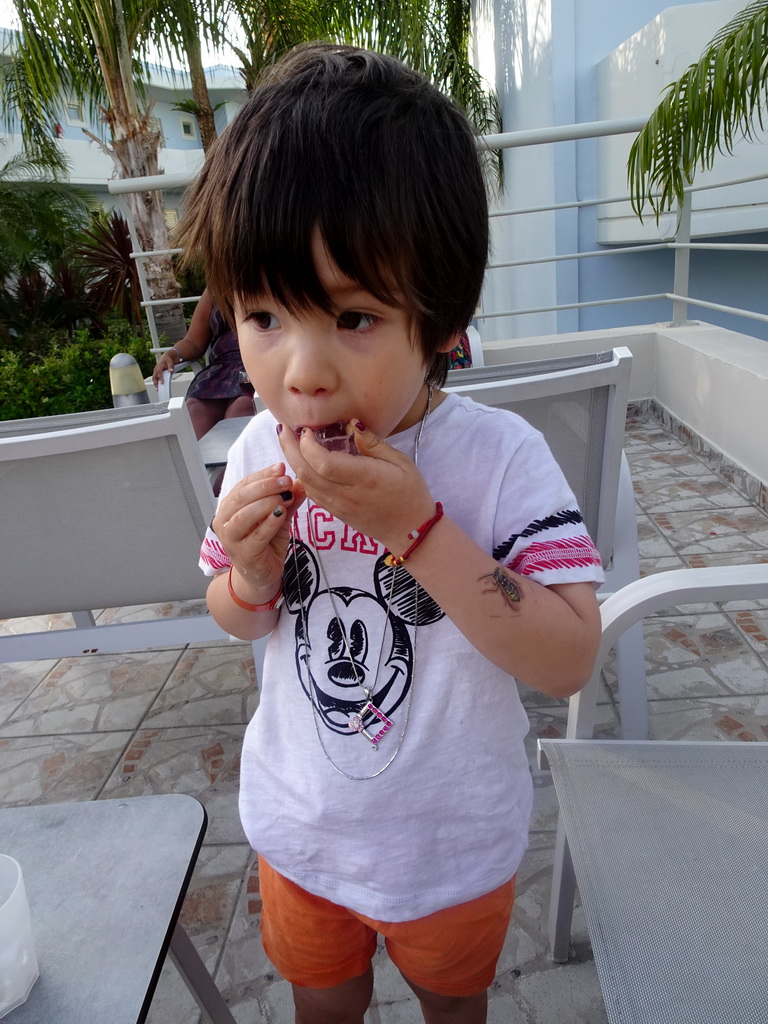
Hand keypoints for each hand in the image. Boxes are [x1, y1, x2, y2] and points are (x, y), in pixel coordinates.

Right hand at [152, 350, 176, 386]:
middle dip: (155, 383)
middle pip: (154, 377)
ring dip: (155, 384)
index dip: (160, 378)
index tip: (161, 382)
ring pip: (154, 378)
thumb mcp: (170, 362)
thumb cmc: (167, 360)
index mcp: (159, 366)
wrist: (165, 357)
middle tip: (157, 388)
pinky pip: (155, 378)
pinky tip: (157, 387)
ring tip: (157, 389)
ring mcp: (155, 371)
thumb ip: (171, 366)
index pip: (159, 373)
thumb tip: (171, 370)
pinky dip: (155, 383)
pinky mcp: (156, 373)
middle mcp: (156, 369)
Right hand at [213, 462, 306, 594]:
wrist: (262, 576)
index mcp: (229, 507)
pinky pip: (257, 535)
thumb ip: (287, 500)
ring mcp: (231, 539)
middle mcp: (224, 521)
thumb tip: (300, 481)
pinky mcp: (243, 554)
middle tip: (286, 480)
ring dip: (267, 502)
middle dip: (265, 486)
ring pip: (245, 515)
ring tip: (285, 497)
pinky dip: (270, 522)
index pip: (243, 485)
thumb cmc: (266, 544)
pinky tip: (282, 513)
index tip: (281, 467)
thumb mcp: (279, 517)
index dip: (262, 475)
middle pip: (241, 497)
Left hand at [277, 422, 435, 556]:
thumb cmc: (410, 493)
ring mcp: (338, 506)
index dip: (308, 445)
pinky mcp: (335, 512)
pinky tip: (301, 461)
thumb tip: (352, 423)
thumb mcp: (400, 462)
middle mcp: (346, 494)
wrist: (409, 530)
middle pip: (306, 472)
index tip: (307, 429)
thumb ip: (373, 443)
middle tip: (283, 428)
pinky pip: (311, 493)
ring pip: (304, 483)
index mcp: (364, 478)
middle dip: (289, 448)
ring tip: (288, 441)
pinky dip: (301, 475)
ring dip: (292, 461)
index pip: (324, 463)